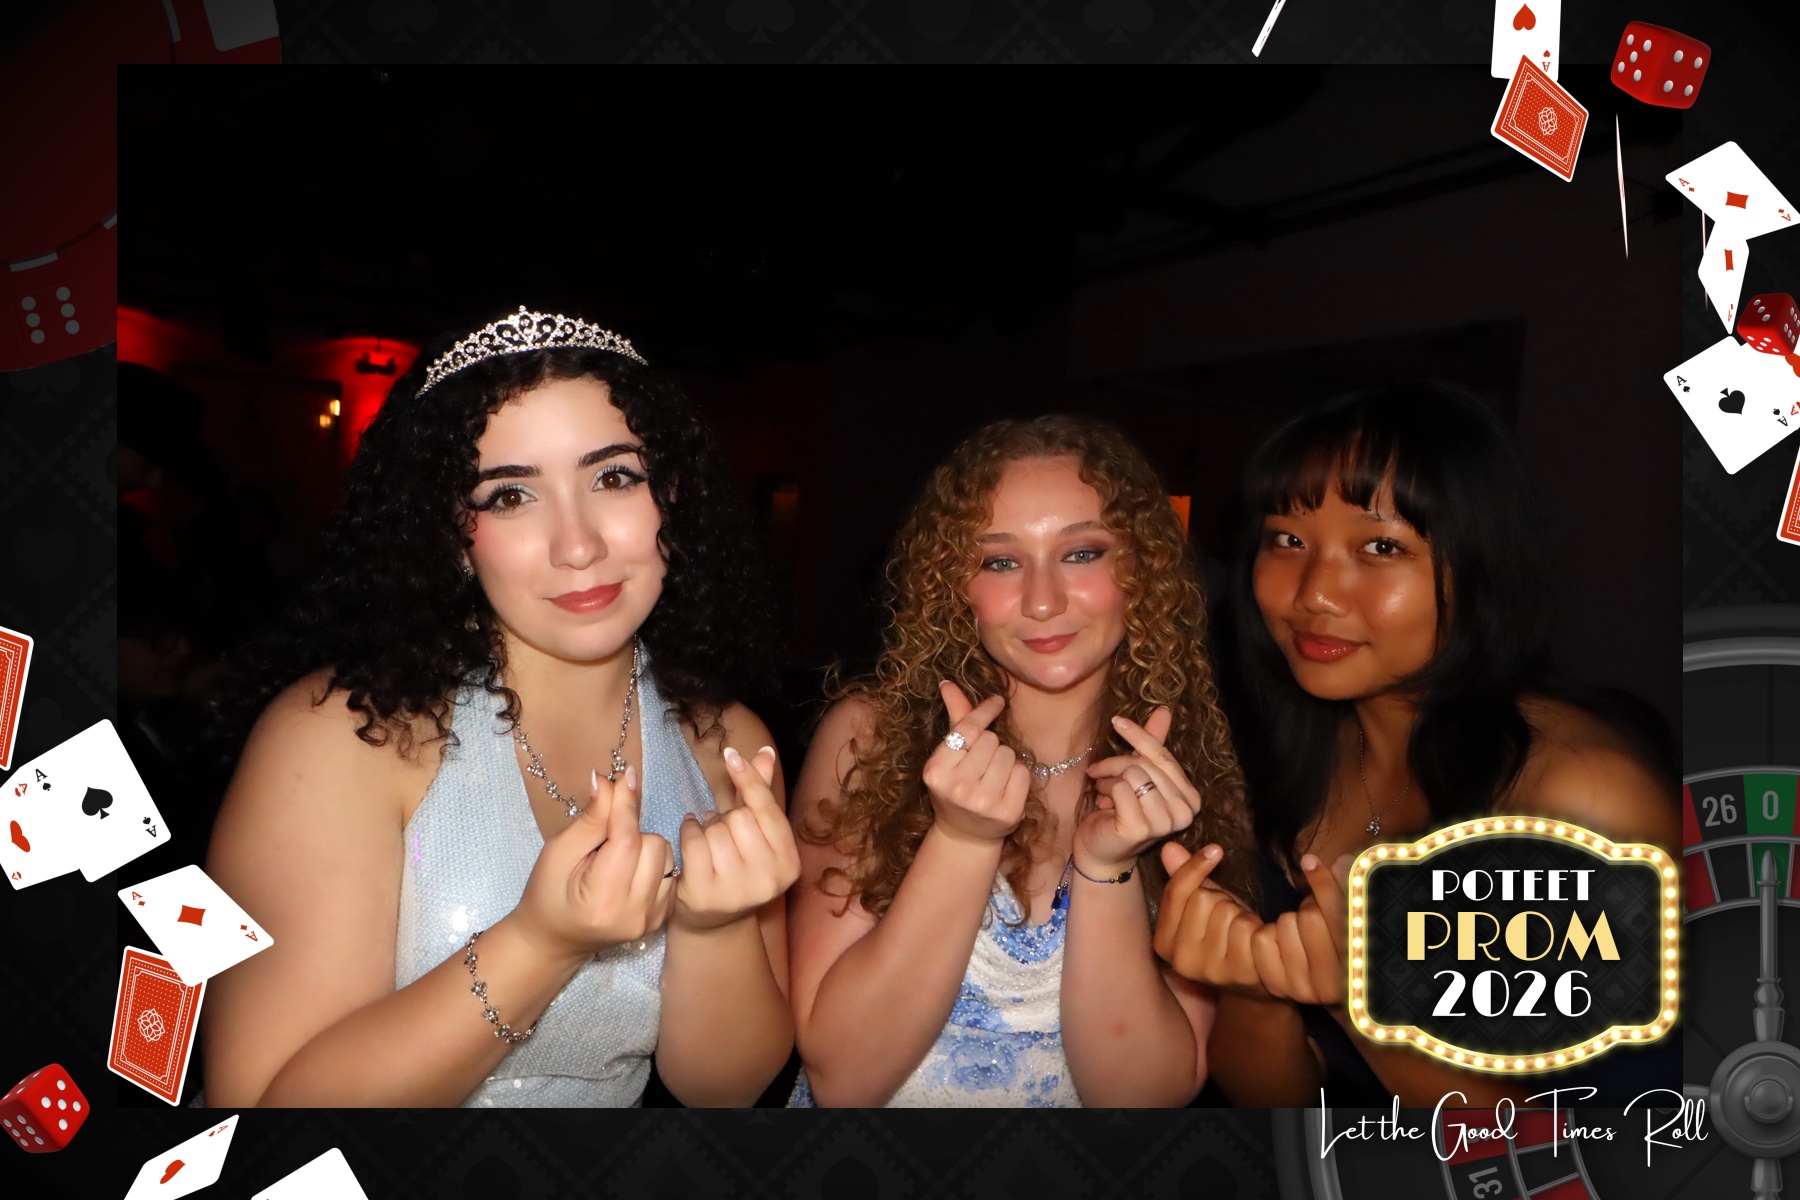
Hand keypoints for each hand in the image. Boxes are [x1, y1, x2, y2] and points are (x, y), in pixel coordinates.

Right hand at [513, 765, 676, 962]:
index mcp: (603, 899)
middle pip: (654, 846)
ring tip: (616, 858)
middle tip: (604, 842)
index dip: (626, 805)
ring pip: (666, 856)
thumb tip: (609, 782)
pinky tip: (629, 871)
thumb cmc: (548, 894)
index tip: (624, 776)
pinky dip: (652, 864)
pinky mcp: (661, 918)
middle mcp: (635, 913)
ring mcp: (651, 919)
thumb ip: (589, 820)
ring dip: (645, 847)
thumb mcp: (558, 853)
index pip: (627, 840)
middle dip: (632, 833)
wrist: (555, 939)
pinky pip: (669, 873)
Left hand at [674, 745, 800, 931]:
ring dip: (707, 826)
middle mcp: (769, 880)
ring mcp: (737, 891)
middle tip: (724, 829)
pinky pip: (694, 843)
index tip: (731, 755)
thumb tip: (765, 752)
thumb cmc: (738, 865)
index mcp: (789, 862)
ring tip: (709, 839)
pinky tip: (692, 839)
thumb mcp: (756, 833)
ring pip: (716, 830)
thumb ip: (760, 793)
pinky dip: (688, 833)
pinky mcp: (705, 895)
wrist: (714, 920)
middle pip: (740, 818)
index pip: (768, 810)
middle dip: (727, 816)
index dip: (749, 779)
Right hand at [921, 682, 1031, 846]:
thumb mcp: (948, 757)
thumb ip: (954, 718)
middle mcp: (957, 788)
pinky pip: (1023, 773)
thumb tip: (948, 683)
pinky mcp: (1008, 814)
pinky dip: (1018, 775)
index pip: (968, 728)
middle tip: (981, 763)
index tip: (997, 702)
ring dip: (1005, 760)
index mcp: (935, 771)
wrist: (965, 835)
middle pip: (990, 740)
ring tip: (992, 776)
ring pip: (1008, 755)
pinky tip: (1005, 787)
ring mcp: (983, 804)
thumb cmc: (956, 786)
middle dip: (990, 746)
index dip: (985, 711)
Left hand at [1076, 708, 1202, 876]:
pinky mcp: (1141, 828)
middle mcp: (1185, 812)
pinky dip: (1106, 791)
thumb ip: (1151, 746)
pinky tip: (1104, 806)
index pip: (1164, 756)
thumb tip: (1164, 710)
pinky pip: (1121, 788)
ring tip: (1105, 794)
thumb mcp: (1137, 775)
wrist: (1100, 851)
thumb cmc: (1119, 811)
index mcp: (1190, 798)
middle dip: (1116, 764)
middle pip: (1145, 763)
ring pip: (1133, 773)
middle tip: (1100, 775)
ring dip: (1110, 780)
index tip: (1116, 721)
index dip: (1140, 736)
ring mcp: (1164, 822)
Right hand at [1152, 842, 1268, 993]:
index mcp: (1164, 943)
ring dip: (1240, 913)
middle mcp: (1181, 960)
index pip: (1175, 892)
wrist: (1254, 983)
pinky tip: (1257, 939)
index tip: (1215, 849)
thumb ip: (1186, 880)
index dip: (1195, 866)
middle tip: (1230, 918)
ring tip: (1243, 931)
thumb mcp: (1202, 908)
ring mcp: (1209, 969)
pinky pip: (1247, 927)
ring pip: (1227, 911)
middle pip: (1203, 898)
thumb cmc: (1225, 938)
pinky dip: (1257, 925)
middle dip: (1222, 899)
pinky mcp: (1238, 973)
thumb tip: (1169, 847)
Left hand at [1251, 853, 1353, 1005]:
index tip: (1309, 861)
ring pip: (1285, 924)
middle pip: (1310, 917)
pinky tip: (1279, 945)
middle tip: (1311, 917)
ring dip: (1288, 922)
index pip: (1342, 914)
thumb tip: (1342, 861)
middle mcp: (1337, 982)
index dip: (1325, 884)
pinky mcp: (1279, 987)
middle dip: (1308, 908)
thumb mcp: (1346, 917)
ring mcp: (1307, 988)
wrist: (1316, 984)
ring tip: (1299, 935)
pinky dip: (1265, 935)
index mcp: (1361, 962)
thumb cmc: (1335, 942)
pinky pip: (1261, 939)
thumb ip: (1347, 888)